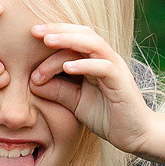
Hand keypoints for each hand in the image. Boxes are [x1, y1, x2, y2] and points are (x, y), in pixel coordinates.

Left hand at [29, 24, 154, 152]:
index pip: (75, 37)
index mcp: (95, 60)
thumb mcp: (74, 101)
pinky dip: (85, 65)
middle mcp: (106, 60)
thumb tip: (29, 81)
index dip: (54, 32)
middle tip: (34, 31)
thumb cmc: (105, 116)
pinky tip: (68, 67)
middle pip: (84, 34)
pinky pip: (104, 67)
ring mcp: (116, 69)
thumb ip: (55, 89)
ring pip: (94, 45)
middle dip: (58, 30)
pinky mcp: (121, 83)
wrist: (134, 135)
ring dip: (70, 41)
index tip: (30, 34)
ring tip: (48, 41)